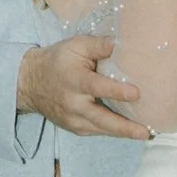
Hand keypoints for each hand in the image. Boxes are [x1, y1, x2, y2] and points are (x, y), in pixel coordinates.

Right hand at [17, 35, 146, 138]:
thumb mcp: (76, 46)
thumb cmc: (57, 61)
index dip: (117, 91)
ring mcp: (73, 119)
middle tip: (145, 132)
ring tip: (145, 134)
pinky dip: (113, 132)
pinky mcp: (75, 128)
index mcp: (75, 80)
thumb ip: (100, 45)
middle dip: (124, 127)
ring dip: (123, 133)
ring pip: (102, 129)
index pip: (97, 87)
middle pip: (101, 119)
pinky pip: (97, 131)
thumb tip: (124, 43)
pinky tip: (129, 131)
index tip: (136, 93)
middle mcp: (73, 104)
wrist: (30, 83)